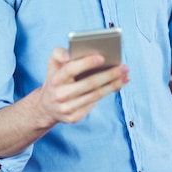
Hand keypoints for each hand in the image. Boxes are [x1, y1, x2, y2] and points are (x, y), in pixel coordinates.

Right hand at [0, 48, 128, 158]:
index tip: (102, 57)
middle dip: (109, 75)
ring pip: (95, 95)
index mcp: (54, 79)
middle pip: (89, 84)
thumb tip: (70, 54)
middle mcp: (59, 95)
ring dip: (113, 85)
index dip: (86, 63)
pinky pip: (94, 103)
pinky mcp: (74, 117)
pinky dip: (107, 93)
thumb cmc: (55, 78)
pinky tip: (117, 85)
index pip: (70, 70)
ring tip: (125, 76)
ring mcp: (67, 108)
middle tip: (124, 67)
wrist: (46, 106)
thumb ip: (59, 53)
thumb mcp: (52, 64)